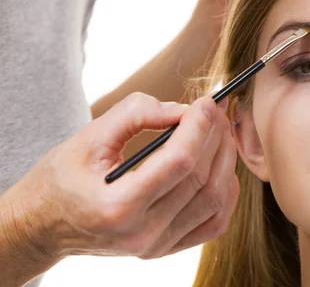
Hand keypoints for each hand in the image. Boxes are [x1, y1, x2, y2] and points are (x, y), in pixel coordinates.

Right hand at [2, 93, 237, 263]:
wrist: (43, 225)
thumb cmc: (61, 178)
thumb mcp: (88, 138)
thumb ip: (134, 114)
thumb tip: (182, 110)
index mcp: (117, 206)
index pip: (178, 162)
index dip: (199, 127)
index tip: (207, 102)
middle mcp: (141, 233)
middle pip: (200, 179)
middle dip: (215, 137)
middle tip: (216, 110)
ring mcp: (155, 245)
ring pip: (213, 200)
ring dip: (225, 160)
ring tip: (220, 132)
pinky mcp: (164, 248)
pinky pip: (212, 224)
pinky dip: (226, 194)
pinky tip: (223, 169)